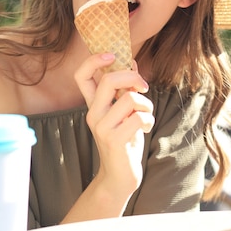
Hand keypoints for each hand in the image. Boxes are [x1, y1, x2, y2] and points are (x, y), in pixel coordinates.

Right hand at [74, 53, 153, 195]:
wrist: (120, 176)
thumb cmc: (124, 140)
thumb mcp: (124, 112)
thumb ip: (125, 89)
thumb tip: (132, 62)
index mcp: (93, 104)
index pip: (81, 76)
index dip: (94, 60)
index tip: (112, 54)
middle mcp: (93, 113)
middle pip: (109, 79)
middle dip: (133, 77)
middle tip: (144, 86)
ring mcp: (101, 127)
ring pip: (131, 99)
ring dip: (147, 104)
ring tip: (146, 115)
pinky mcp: (114, 139)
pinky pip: (139, 117)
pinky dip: (149, 120)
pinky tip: (146, 129)